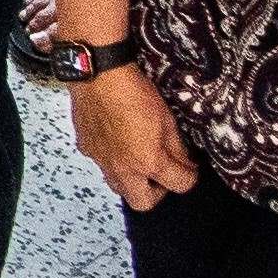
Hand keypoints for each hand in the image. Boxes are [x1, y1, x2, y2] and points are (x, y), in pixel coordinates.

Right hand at [71, 64, 199, 209]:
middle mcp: (123, 168)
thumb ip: (176, 147)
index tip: (190, 168)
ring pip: (119, 187)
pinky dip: (113, 160)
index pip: (179, 184)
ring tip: (138, 160)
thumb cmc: (134, 92)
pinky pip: (102, 164)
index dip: (190, 177)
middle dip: (157, 192)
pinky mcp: (86, 148)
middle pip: (143, 203)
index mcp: (148, 161)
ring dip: (132, 181)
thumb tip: (184, 161)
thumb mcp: (167, 119)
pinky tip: (117, 141)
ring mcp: (101, 160)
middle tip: (162, 174)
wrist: (97, 74)